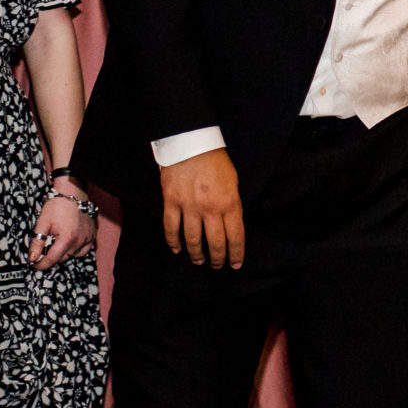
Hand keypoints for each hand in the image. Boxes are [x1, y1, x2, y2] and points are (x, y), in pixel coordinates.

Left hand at [30, 182, 98, 268]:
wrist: (73, 193)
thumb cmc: (57, 206)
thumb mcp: (43, 223)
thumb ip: (37, 243)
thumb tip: (32, 258)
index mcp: (66, 239)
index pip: (52, 259)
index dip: (41, 264)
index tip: (34, 265)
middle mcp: (79, 241)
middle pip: (62, 258)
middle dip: (51, 257)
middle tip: (43, 251)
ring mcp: (87, 240)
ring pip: (72, 255)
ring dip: (62, 254)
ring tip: (56, 243)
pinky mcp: (92, 237)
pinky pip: (82, 251)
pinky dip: (74, 250)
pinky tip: (68, 243)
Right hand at [160, 147, 244, 267]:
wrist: (191, 142)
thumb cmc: (215, 160)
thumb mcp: (233, 182)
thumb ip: (232, 205)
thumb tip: (231, 227)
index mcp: (229, 202)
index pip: (235, 237)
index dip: (236, 254)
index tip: (235, 264)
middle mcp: (210, 208)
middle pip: (215, 243)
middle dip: (217, 258)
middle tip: (217, 265)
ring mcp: (189, 206)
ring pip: (192, 240)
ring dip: (196, 254)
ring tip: (198, 260)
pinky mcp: (171, 201)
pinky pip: (171, 228)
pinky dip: (173, 242)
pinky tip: (177, 249)